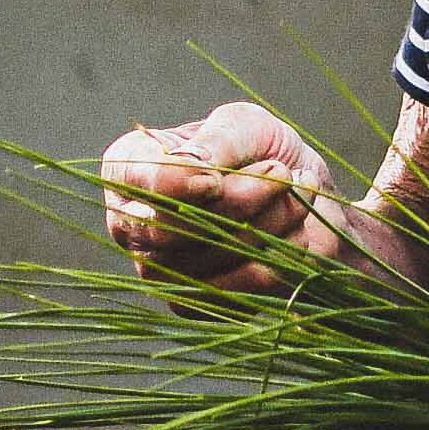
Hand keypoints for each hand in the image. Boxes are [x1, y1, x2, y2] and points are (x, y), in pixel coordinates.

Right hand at [100, 102, 332, 287]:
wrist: (301, 194)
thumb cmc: (260, 150)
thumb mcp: (243, 125)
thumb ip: (217, 141)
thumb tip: (191, 166)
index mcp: (128, 173)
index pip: (140, 186)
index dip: (177, 185)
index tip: (216, 178)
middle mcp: (131, 226)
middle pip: (175, 228)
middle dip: (242, 198)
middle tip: (282, 172)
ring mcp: (159, 272)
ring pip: (213, 256)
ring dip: (272, 221)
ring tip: (299, 192)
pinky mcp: (197, 303)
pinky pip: (238, 291)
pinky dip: (278, 259)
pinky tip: (297, 231)